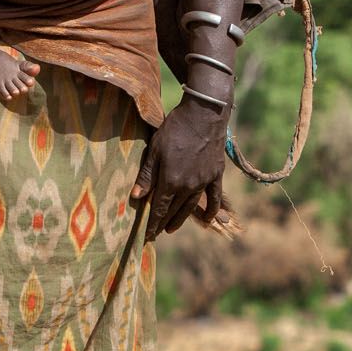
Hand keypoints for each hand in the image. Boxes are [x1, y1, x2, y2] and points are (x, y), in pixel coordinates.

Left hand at [135, 97, 228, 234]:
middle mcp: (188, 186)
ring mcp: (204, 182)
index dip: (152, 223)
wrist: (204, 115)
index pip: (159, 208)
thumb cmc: (175, 129)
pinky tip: (207, 220)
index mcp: (170, 180)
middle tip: (155, 233)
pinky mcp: (216, 175)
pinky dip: (210, 210)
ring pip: (190, 207)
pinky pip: (214, 198)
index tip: (146, 235)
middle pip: (173, 210)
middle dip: (163, 222)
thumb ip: (147, 175)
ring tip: (171, 228)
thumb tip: (135, 197)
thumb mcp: (155, 149)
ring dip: (180, 219)